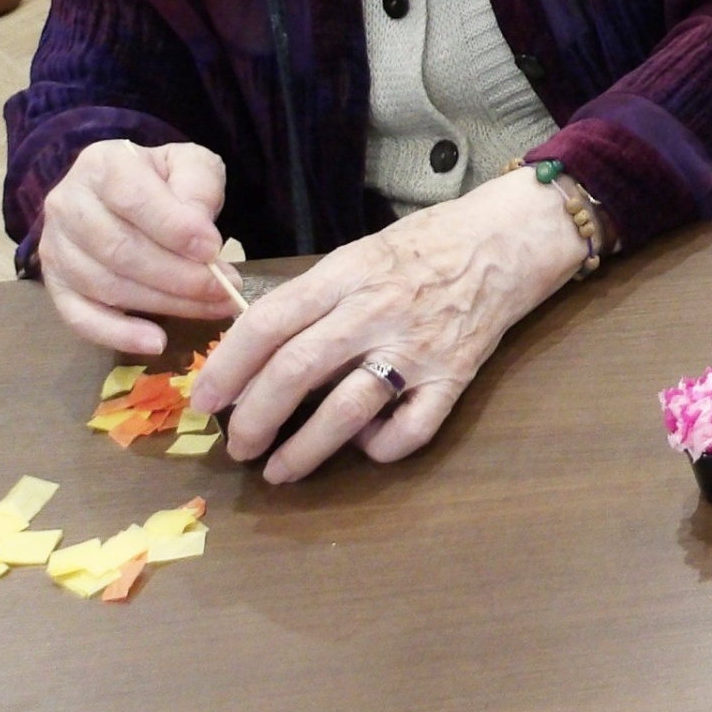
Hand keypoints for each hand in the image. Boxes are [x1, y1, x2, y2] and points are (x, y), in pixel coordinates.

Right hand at [38, 140, 236, 355]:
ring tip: (213, 307)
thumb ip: (198, 187)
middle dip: (179, 275)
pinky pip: (79, 318)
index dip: (174, 228)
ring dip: (164, 303)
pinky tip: (156, 342)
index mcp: (101, 165)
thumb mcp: (191, 165)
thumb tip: (199, 233)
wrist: (128, 192)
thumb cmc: (165, 180)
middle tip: (225, 288)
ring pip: (106, 286)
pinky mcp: (55, 286)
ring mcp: (55, 249)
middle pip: (119, 249)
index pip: (132, 198)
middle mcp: (67, 205)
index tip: (214, 249)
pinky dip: (117, 334)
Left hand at [190, 169, 584, 482]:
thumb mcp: (362, 252)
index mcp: (348, 274)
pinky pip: (411, 430)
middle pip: (296, 371)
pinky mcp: (454, 377)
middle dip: (253, 418)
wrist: (507, 240)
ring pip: (346, 411)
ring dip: (302, 450)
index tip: (204, 400)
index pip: (269, 322)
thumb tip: (257, 347)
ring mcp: (418, 347)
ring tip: (278, 471)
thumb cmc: (427, 245)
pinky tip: (364, 447)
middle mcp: (377, 311)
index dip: (227, 367)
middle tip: (236, 445)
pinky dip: (379, 448)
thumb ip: (316, 295)